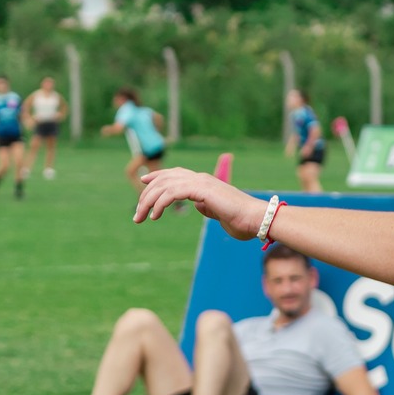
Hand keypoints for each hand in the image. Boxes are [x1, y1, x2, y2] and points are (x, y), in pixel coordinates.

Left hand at [134, 168, 263, 238]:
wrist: (256, 219)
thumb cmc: (242, 221)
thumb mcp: (219, 213)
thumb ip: (208, 207)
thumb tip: (199, 206)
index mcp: (204, 182)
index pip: (175, 173)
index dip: (157, 176)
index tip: (143, 181)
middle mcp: (200, 178)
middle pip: (165, 179)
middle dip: (147, 195)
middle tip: (137, 214)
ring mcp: (201, 182)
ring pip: (164, 186)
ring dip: (148, 202)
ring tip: (141, 218)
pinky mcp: (201, 190)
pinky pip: (172, 193)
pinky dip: (160, 204)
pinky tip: (155, 216)